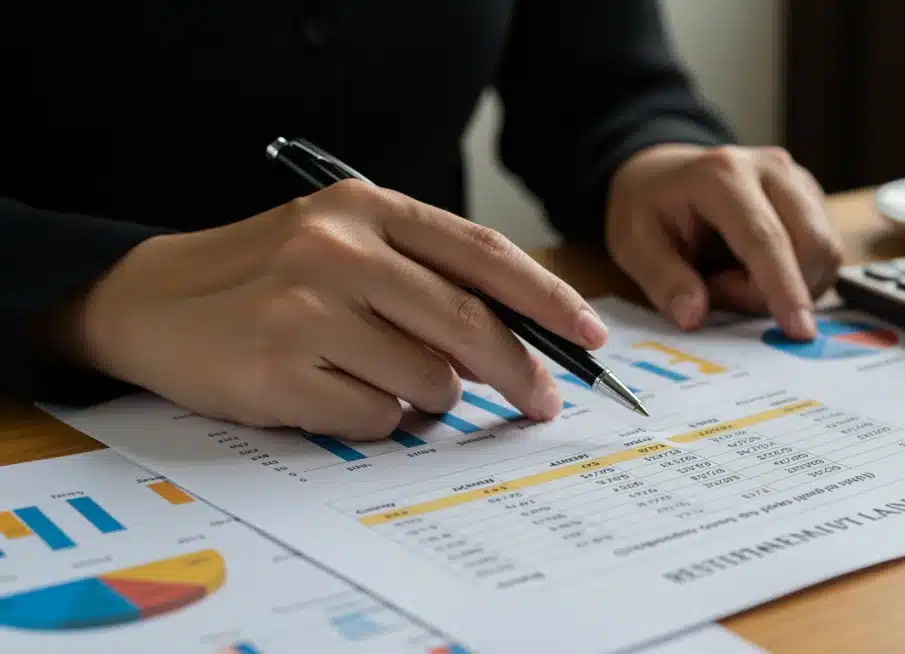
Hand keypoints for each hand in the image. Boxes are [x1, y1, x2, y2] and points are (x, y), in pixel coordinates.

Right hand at [50, 180, 607, 439]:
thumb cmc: (266, 276)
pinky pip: (376, 418)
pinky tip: (332, 394)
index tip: (590, 335)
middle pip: (470, 325)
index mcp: (366, 208)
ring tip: (379, 378)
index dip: (547, 298)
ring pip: (428, 383)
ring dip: (426, 398)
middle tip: (543, 401)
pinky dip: (375, 419)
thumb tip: (511, 348)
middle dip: (522, 372)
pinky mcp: (280, 371)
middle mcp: (340, 250)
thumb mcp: (344, 244)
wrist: (149, 299)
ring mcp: (307, 310)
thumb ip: (423, 280)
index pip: (482, 254)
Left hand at [605, 144, 843, 339]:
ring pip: (825, 251)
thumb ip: (662, 280)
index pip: (765, 238)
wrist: (662, 173)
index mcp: (722, 175)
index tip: (797, 330)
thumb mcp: (633, 244)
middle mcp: (770, 168)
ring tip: (734, 277)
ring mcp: (797, 180)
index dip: (783, 287)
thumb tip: (694, 316)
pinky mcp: (812, 197)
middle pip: (811, 244)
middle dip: (778, 291)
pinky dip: (796, 276)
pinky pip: (824, 252)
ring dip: (788, 285)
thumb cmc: (649, 208)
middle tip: (721, 291)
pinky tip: (755, 270)